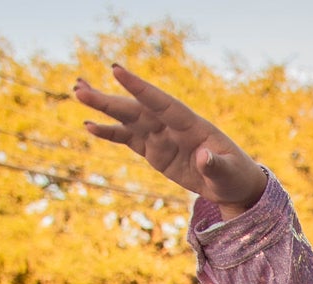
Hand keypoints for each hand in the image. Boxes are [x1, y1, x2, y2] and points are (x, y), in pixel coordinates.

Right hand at [75, 65, 266, 215]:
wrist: (231, 185)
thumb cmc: (234, 175)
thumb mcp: (229, 172)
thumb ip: (215, 164)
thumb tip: (204, 158)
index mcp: (190, 124)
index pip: (161, 102)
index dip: (139, 87)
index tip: (116, 70)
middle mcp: (171, 126)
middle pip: (137, 109)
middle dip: (109, 99)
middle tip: (80, 88)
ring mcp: (161, 137)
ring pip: (128, 119)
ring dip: (103, 108)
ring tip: (78, 94)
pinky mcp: (154, 151)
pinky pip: (129, 139)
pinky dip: (110, 133)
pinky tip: (89, 126)